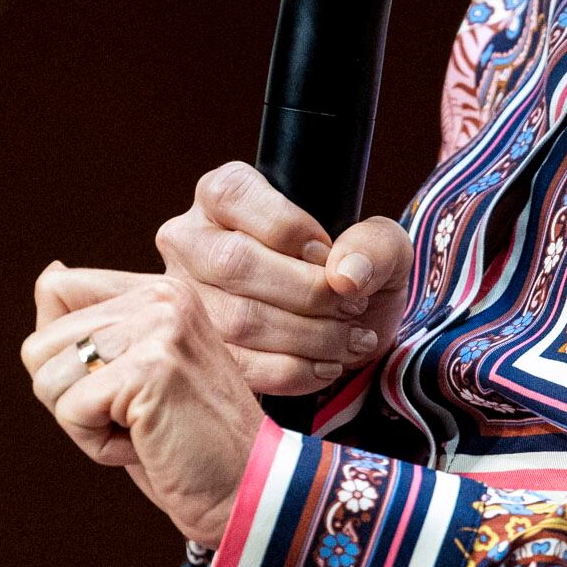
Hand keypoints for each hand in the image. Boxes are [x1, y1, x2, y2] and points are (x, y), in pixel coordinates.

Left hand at [22, 273, 262, 547]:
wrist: (246, 489)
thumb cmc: (185, 441)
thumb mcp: (132, 372)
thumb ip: (89, 326)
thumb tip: (49, 274)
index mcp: (160, 290)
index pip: (57, 290)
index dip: (66, 358)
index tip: (120, 387)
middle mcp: (161, 295)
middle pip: (39, 345)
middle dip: (72, 399)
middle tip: (135, 417)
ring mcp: (159, 326)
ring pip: (48, 378)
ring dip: (86, 424)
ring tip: (144, 427)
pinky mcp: (151, 366)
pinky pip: (71, 410)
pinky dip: (98, 445)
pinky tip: (147, 442)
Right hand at [148, 161, 412, 397]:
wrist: (349, 328)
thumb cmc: (354, 272)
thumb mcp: (380, 246)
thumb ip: (375, 244)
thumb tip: (345, 274)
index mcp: (223, 194)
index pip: (236, 197)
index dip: (290, 230)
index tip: (329, 257)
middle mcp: (189, 240)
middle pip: (234, 263)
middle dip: (307, 293)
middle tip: (353, 306)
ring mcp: (186, 298)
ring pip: (236, 320)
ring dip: (307, 337)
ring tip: (350, 340)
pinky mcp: (198, 350)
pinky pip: (237, 366)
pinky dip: (292, 372)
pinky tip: (326, 366)